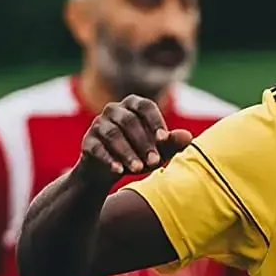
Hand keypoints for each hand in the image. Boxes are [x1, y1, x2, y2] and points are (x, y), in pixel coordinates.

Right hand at [78, 95, 192, 185]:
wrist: (108, 170)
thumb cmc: (138, 154)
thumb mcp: (157, 150)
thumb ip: (171, 143)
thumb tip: (187, 137)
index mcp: (133, 104)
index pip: (145, 107)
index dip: (155, 122)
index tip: (164, 140)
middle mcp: (113, 110)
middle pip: (129, 121)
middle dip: (143, 143)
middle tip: (154, 162)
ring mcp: (98, 125)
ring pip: (112, 134)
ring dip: (127, 153)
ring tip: (138, 169)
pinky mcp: (87, 142)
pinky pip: (97, 148)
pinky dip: (109, 159)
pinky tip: (119, 170)